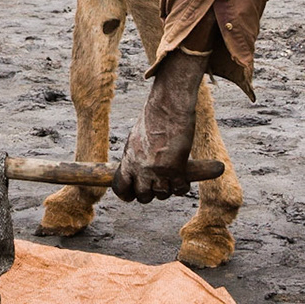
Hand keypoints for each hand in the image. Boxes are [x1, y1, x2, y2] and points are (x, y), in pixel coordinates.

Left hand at [110, 47, 206, 202]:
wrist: (169, 107)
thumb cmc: (154, 117)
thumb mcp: (137, 138)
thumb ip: (136, 157)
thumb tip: (138, 171)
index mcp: (128, 159)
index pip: (120, 188)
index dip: (127, 194)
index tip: (132, 195)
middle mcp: (141, 168)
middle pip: (143, 196)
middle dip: (150, 194)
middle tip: (158, 184)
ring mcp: (158, 170)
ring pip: (162, 194)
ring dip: (168, 190)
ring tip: (172, 178)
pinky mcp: (177, 169)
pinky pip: (180, 189)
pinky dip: (183, 186)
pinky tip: (184, 178)